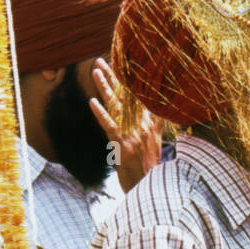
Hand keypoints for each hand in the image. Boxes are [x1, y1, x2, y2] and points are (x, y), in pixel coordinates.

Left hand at [90, 58, 161, 191]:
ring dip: (105, 87)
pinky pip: (110, 126)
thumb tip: (157, 110)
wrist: (150, 188)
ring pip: (117, 106)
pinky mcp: (123, 145)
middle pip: (126, 96)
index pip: (140, 96)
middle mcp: (142, 125)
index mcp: (150, 123)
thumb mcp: (156, 144)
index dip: (130, 80)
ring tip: (96, 71)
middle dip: (113, 77)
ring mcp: (132, 134)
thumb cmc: (150, 169)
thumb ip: (155, 125)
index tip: (122, 63)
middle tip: (101, 60)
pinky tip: (92, 102)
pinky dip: (101, 114)